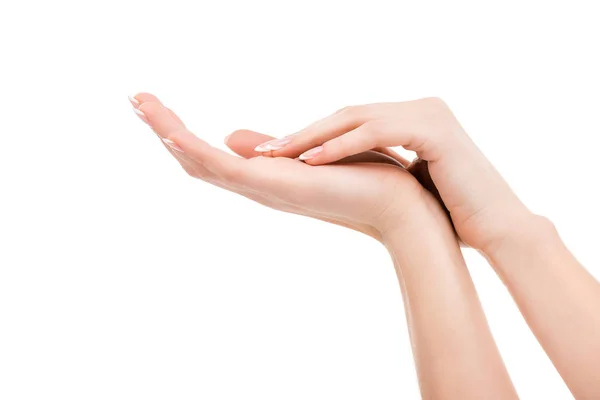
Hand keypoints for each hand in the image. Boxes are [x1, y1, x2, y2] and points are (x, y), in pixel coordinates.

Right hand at [129, 94, 445, 241]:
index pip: (212, 157)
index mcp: (265, 176)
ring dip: (167, 132)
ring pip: (201, 161)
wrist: (401, 207)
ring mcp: (262, 188)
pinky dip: (194, 150)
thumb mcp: (304, 154)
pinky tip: (170, 131)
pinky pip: (222, 168)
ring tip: (138, 103)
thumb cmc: (364, 179)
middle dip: (163, 129)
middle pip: (197, 159)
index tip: (158, 108)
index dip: (181, 135)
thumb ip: (268, 146)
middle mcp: (257, 185)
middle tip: (135, 100)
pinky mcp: (273, 186)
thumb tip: (235, 139)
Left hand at [254, 97, 534, 253]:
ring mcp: (428, 113)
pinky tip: (309, 160)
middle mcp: (418, 107)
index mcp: (410, 118)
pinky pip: (375, 132)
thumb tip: (347, 175)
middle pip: (346, 114)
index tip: (276, 152)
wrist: (498, 228)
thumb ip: (380, 169)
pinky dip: (340, 144)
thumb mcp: (406, 183)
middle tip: (263, 149)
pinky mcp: (434, 128)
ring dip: (311, 136)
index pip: (350, 121)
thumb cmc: (452, 213)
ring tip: (275, 154)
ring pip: (354, 118)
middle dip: (302, 132)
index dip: (312, 135)